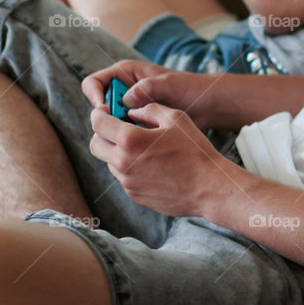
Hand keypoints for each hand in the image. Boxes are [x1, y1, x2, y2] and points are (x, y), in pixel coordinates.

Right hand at [83, 60, 226, 131]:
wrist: (206, 106)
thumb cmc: (190, 88)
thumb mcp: (170, 84)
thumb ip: (148, 87)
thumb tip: (127, 98)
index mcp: (125, 74)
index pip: (94, 83)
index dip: (95, 96)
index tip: (105, 110)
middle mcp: (123, 91)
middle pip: (99, 107)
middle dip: (106, 118)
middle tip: (123, 127)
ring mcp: (128, 109)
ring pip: (109, 123)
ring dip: (118, 130)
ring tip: (138, 134)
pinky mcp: (136, 125)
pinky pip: (122, 134)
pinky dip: (128, 138)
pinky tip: (143, 142)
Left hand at [88, 100, 227, 217]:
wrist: (208, 187)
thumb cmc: (194, 151)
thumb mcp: (175, 118)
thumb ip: (149, 109)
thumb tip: (133, 111)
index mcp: (131, 140)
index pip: (98, 123)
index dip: (99, 113)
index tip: (105, 110)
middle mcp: (123, 162)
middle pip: (96, 145)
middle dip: (102, 133)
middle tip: (118, 128)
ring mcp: (127, 181)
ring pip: (109, 162)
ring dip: (117, 151)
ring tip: (142, 147)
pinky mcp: (134, 194)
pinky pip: (123, 176)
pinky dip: (130, 167)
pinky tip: (151, 163)